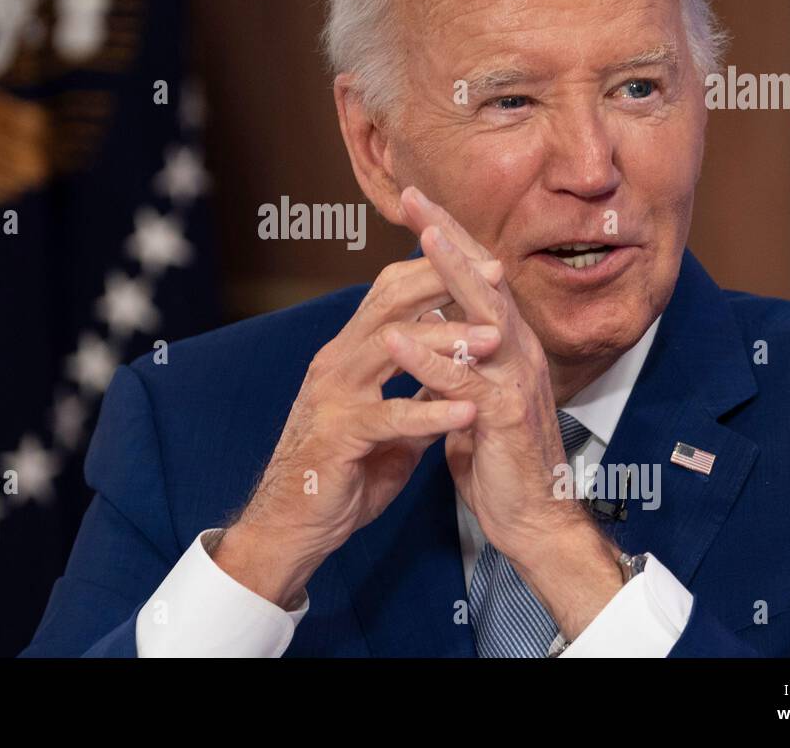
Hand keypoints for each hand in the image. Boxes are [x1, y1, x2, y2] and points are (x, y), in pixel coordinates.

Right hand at [215, 255, 503, 608]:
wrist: (292, 524)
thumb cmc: (340, 473)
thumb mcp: (388, 425)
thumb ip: (417, 395)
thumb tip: (456, 379)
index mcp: (348, 355)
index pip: (389, 294)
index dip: (435, 273)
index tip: (485, 264)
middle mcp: (336, 363)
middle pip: (389, 304)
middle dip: (444, 283)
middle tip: (497, 276)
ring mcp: (333, 396)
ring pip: (390, 348)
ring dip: (446, 340)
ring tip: (494, 340)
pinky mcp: (338, 436)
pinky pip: (389, 417)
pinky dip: (431, 413)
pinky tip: (468, 411)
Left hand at [392, 187, 622, 636]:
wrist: (531, 520)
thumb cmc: (500, 458)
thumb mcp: (474, 396)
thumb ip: (460, 359)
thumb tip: (437, 326)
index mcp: (507, 345)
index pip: (476, 280)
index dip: (449, 239)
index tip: (416, 202)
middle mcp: (519, 352)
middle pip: (484, 282)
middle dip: (450, 237)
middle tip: (418, 199)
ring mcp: (517, 382)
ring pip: (485, 318)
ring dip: (452, 278)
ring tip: (421, 240)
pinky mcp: (507, 418)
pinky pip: (465, 383)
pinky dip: (430, 360)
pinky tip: (398, 339)